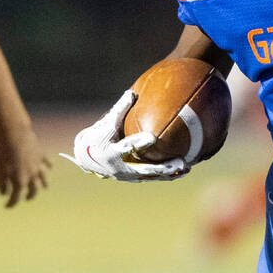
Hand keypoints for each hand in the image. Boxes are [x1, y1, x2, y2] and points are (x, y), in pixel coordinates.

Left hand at [0, 125, 50, 207]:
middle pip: (33, 190)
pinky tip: (50, 167)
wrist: (13, 133)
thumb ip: (0, 183)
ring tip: (45, 187)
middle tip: (27, 199)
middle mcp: (31, 175)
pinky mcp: (41, 154)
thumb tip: (4, 193)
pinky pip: (47, 162)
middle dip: (30, 196)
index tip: (7, 206)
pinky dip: (49, 166)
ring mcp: (38, 165)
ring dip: (44, 184)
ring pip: (44, 178)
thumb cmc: (1, 151)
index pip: (16, 198)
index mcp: (19, 181)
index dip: (11, 203)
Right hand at [60, 90, 189, 181]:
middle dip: (163, 167)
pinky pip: (151, 178)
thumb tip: (131, 93)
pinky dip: (165, 176)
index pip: (127, 146)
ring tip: (186, 168)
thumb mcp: (105, 125)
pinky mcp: (133, 179)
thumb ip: (119, 110)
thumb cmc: (96, 138)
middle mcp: (120, 168)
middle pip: (144, 169)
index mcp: (111, 152)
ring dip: (169, 173)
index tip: (153, 138)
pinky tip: (181, 172)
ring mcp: (127, 176)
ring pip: (151, 176)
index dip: (139, 142)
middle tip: (180, 162)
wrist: (85, 159)